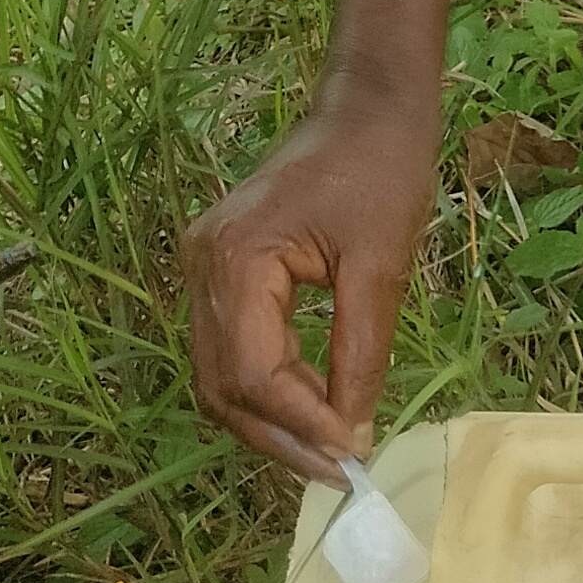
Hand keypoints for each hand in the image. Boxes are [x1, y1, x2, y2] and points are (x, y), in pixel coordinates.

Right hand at [180, 86, 438, 489]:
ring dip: (273, 421)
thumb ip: (360, 354)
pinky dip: (270, 387)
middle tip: (339, 473)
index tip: (353, 456)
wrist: (366, 109)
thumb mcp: (381, 266)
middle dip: (279, 437)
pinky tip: (317, 405)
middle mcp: (202, 266)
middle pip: (223, 385)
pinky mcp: (221, 271)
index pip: (252, 372)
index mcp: (235, 258)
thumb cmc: (380, 171)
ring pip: (221, 376)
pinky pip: (233, 349)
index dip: (299, 424)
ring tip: (332, 449)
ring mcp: (204, 267)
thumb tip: (352, 434)